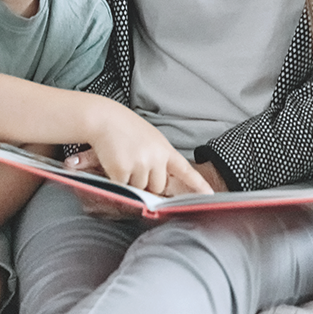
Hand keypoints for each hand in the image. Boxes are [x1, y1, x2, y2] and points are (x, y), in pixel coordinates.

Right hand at [82, 105, 212, 195]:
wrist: (103, 118)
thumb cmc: (124, 128)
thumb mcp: (149, 139)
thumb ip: (157, 159)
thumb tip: (157, 187)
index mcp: (164, 149)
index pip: (185, 169)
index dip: (197, 184)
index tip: (209, 194)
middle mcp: (155, 158)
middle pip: (158, 187)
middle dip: (148, 183)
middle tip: (135, 166)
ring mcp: (140, 165)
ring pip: (140, 189)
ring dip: (131, 181)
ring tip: (123, 160)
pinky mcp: (123, 171)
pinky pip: (123, 188)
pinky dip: (117, 180)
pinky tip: (113, 163)